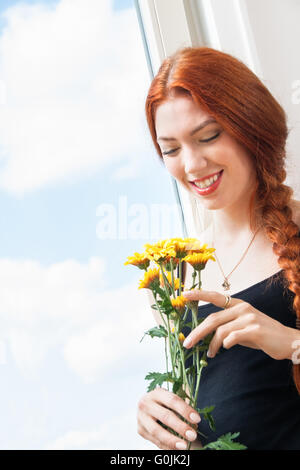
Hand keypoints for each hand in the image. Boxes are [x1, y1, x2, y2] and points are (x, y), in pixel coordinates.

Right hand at [137, 387, 200, 449]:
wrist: (149, 408)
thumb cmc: (166, 404)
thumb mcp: (173, 399)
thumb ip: (183, 405)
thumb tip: (195, 420)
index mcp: (157, 393)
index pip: (172, 400)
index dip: (185, 410)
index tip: (197, 419)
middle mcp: (146, 403)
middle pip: (165, 416)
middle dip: (180, 427)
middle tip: (193, 435)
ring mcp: (141, 417)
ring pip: (157, 431)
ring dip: (172, 440)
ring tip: (184, 446)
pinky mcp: (140, 430)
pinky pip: (155, 440)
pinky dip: (167, 445)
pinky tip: (177, 448)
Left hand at [182, 289, 298, 360]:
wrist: (289, 342)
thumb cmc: (263, 335)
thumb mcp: (244, 327)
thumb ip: (228, 326)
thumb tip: (207, 336)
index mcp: (239, 305)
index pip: (216, 296)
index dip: (199, 294)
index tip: (184, 294)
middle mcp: (243, 308)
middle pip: (213, 319)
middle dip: (197, 332)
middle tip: (187, 343)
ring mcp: (249, 318)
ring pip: (221, 331)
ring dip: (212, 345)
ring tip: (210, 354)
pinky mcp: (255, 330)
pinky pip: (232, 338)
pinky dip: (225, 345)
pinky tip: (225, 349)